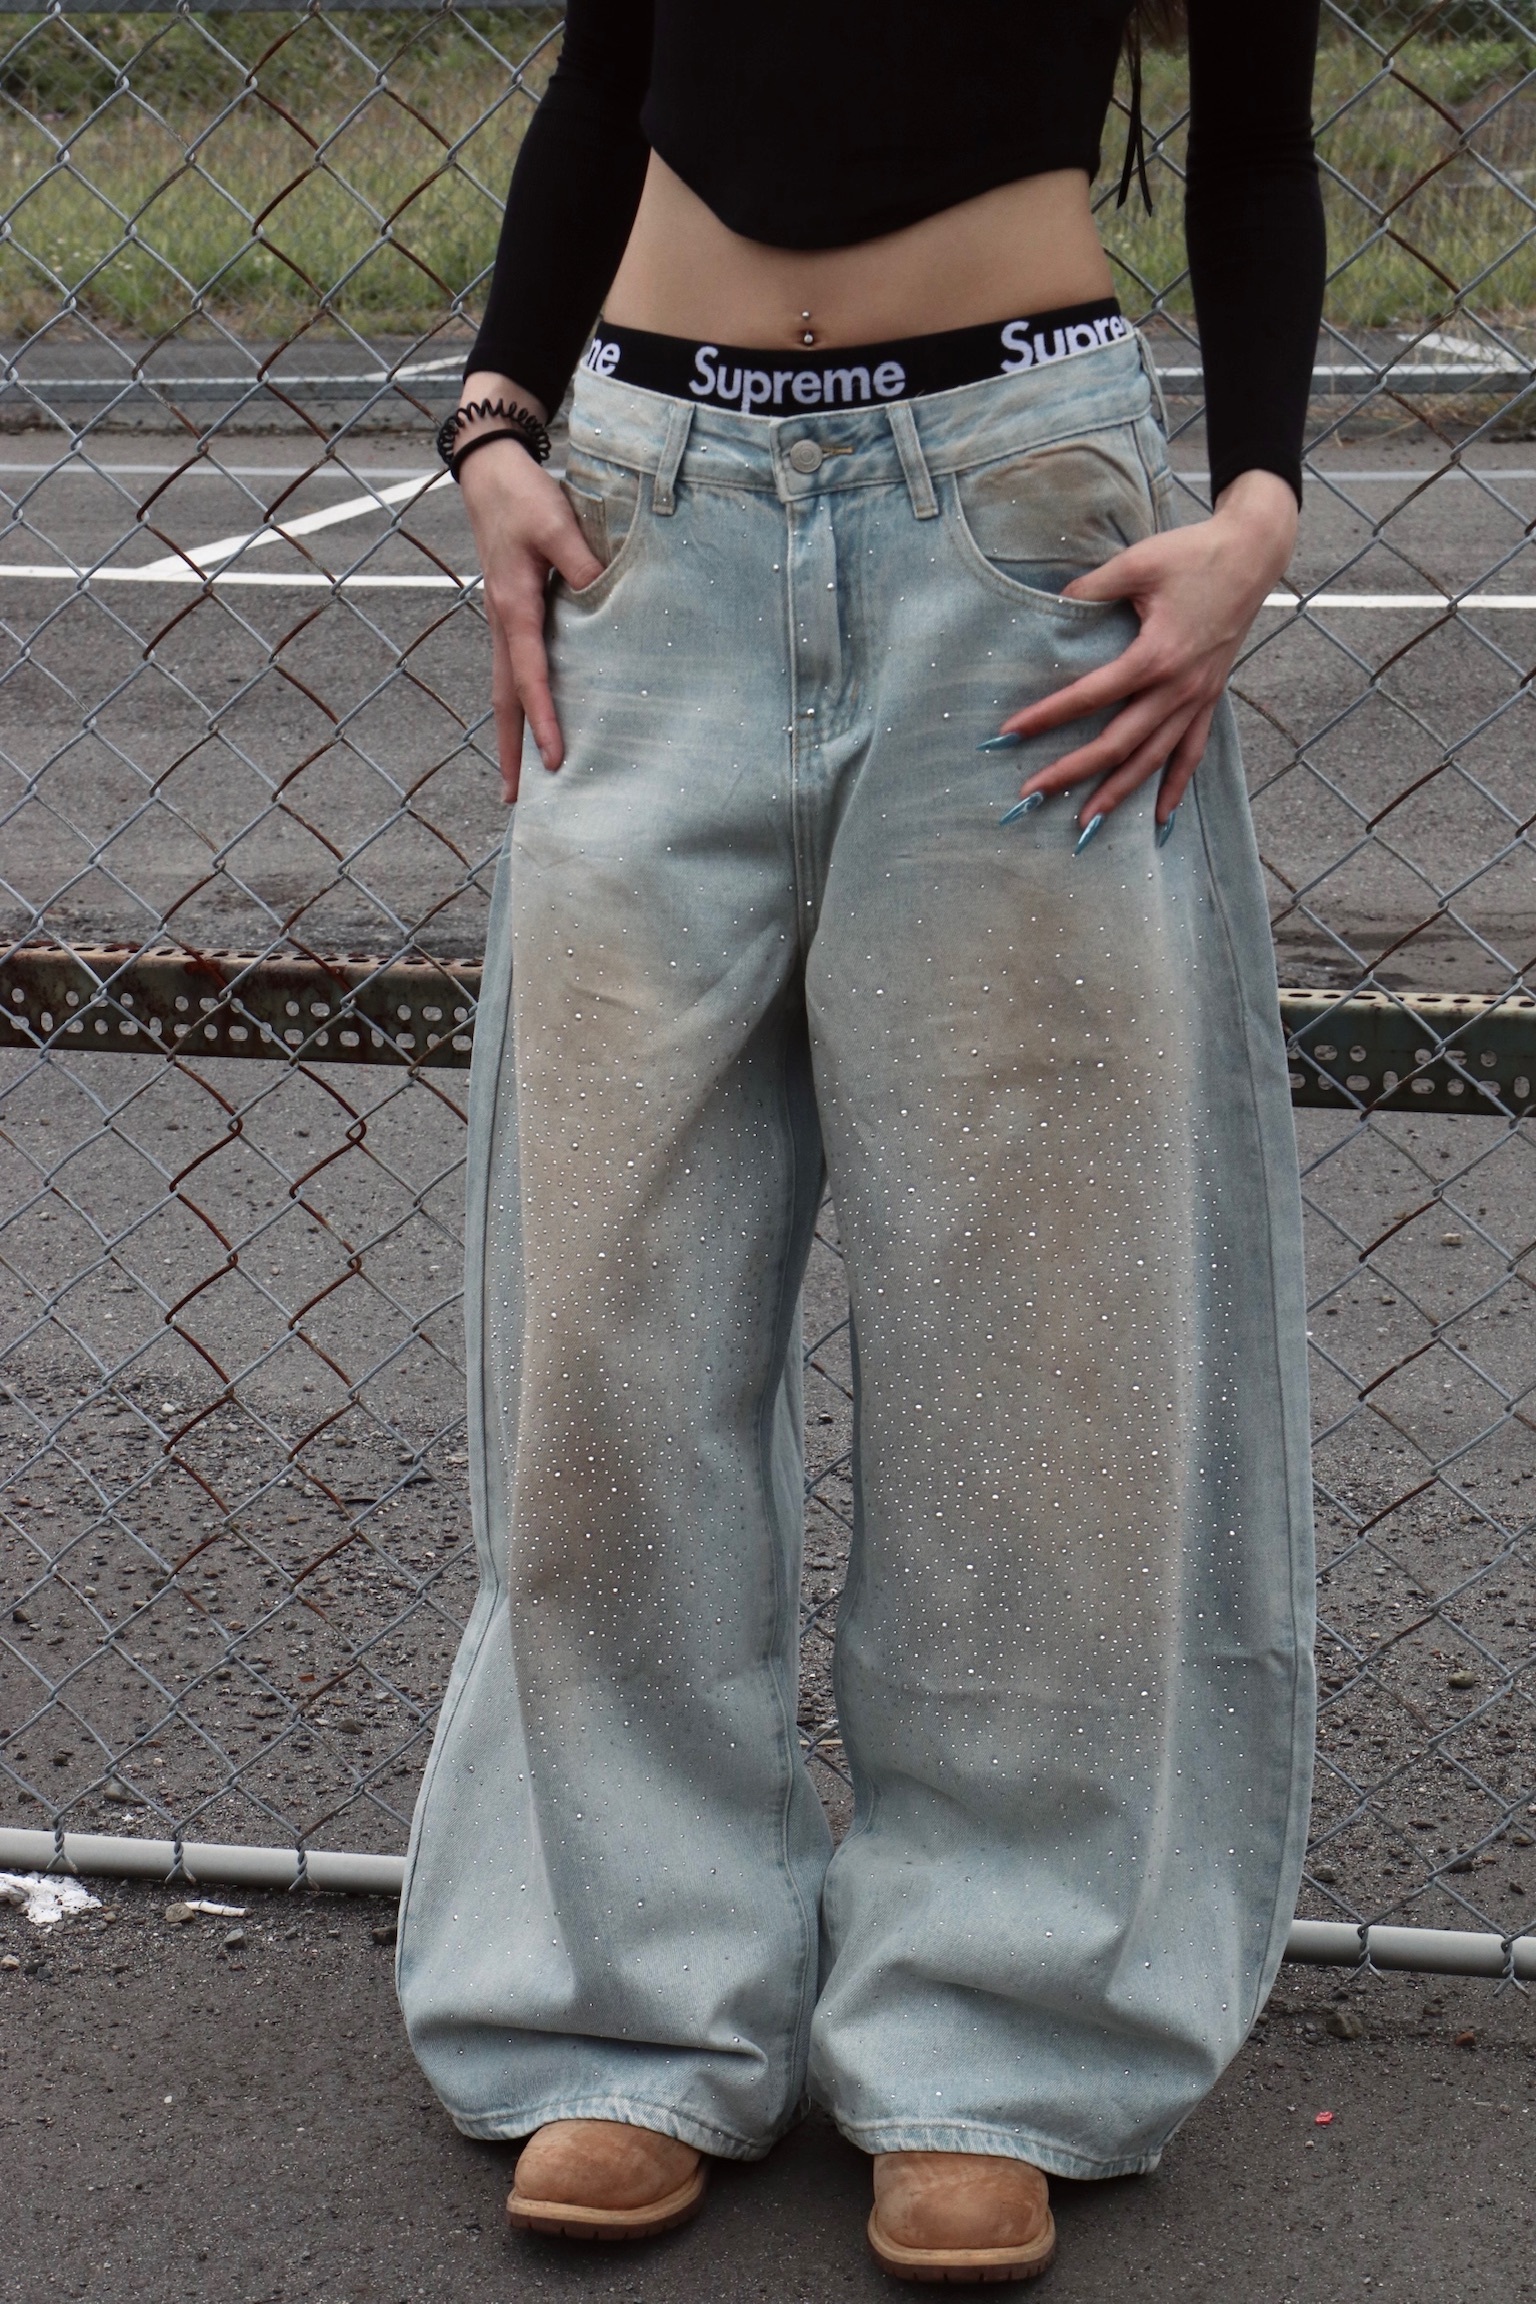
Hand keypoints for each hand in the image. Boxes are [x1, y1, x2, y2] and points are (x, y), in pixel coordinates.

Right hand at [453, 370, 603, 801]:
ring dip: (510, 734)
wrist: (491, 472)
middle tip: (514, 802)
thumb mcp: (558, 521)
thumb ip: (584, 561)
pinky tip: (530, 723)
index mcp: (515, 607)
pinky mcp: (509, 615)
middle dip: (509, 752)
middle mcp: (502, 623)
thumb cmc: (524, 496)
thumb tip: (608, 599)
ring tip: (518, 780)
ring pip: (504, 690)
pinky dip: (518, 704)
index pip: (531, 677)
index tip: (556, 760)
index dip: (544, 721)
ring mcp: (502, 623)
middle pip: (504, 701)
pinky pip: (513, 671)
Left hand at [989, 469, 1298, 834]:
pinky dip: (1174, 787)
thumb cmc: (1194, 555)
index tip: (1010, 733)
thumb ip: (1090, 588)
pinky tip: (1160, 820)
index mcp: (1157, 655)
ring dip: (1118, 794)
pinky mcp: (1210, 699)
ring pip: (1153, 759)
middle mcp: (1178, 687)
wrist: (1254, 554)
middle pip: (1118, 743)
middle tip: (1031, 795)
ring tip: (1085, 824)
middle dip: (1072, 771)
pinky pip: (1191, 753)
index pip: (1091, 696)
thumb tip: (1052, 607)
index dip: (1049, 716)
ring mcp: (1197, 698)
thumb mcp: (1137, 563)